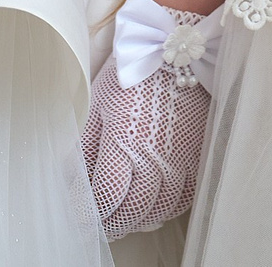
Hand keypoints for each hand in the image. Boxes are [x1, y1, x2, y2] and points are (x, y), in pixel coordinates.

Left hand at [81, 0, 222, 238]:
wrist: (178, 47)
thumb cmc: (135, 72)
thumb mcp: (98, 105)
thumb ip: (84, 148)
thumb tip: (70, 181)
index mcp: (125, 144)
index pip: (105, 199)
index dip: (89, 214)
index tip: (79, 215)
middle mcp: (157, 157)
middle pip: (132, 213)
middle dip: (112, 223)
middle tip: (100, 223)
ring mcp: (182, 158)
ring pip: (159, 210)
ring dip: (138, 219)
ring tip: (124, 216)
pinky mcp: (200, 154)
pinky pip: (184, 198)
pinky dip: (166, 207)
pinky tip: (153, 203)